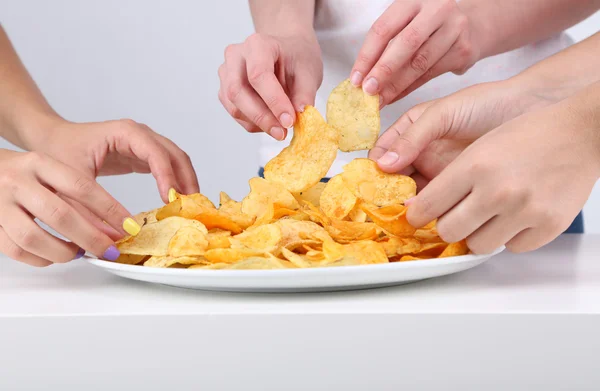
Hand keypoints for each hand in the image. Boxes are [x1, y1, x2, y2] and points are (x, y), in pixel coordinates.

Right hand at [0, 149, 134, 265]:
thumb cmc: (22, 173)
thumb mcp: (49, 170)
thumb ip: (76, 194)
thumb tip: (111, 228)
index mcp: (40, 163)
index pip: (81, 187)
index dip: (109, 210)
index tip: (128, 227)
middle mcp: (18, 181)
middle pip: (60, 214)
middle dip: (91, 237)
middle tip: (108, 250)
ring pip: (33, 237)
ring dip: (62, 251)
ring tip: (79, 253)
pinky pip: (14, 249)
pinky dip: (39, 259)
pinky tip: (53, 257)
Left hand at [38, 119, 198, 203]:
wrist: (52, 138)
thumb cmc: (59, 151)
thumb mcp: (71, 183)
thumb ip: (90, 211)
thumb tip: (109, 239)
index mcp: (125, 133)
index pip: (156, 153)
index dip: (166, 176)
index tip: (170, 200)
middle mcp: (140, 134)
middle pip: (175, 154)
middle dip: (185, 180)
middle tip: (189, 207)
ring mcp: (144, 144)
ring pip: (176, 160)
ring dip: (185, 182)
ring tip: (188, 207)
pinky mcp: (142, 155)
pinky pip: (167, 167)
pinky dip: (175, 182)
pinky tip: (175, 201)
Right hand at [218, 32, 321, 139]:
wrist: (287, 51)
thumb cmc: (297, 58)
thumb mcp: (309, 73)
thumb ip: (304, 95)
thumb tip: (300, 117)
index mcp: (258, 44)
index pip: (258, 74)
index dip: (273, 101)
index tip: (289, 120)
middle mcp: (236, 56)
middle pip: (238, 91)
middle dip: (261, 117)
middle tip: (283, 132)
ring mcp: (226, 73)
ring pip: (234, 106)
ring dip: (257, 123)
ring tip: (280, 129)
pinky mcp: (225, 90)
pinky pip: (235, 113)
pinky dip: (253, 123)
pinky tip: (271, 122)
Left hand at [351, 0, 479, 106]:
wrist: (473, 25)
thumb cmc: (429, 27)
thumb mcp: (407, 23)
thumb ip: (386, 45)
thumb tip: (361, 78)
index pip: (384, 28)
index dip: (367, 56)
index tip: (355, 79)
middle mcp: (436, 9)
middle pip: (405, 43)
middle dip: (383, 71)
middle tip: (368, 91)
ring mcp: (454, 28)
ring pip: (420, 63)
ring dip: (396, 85)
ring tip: (380, 100)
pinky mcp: (464, 50)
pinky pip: (431, 74)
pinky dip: (410, 88)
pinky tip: (396, 96)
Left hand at [371, 83, 599, 253]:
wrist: (582, 132)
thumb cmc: (529, 134)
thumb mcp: (479, 148)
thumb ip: (449, 178)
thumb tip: (420, 207)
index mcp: (475, 165)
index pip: (428, 206)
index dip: (418, 214)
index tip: (418, 215)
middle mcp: (498, 190)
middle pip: (449, 231)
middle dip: (447, 225)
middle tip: (456, 215)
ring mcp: (525, 210)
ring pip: (478, 245)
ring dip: (479, 233)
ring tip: (489, 214)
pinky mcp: (549, 225)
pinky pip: (513, 247)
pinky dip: (511, 236)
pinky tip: (517, 215)